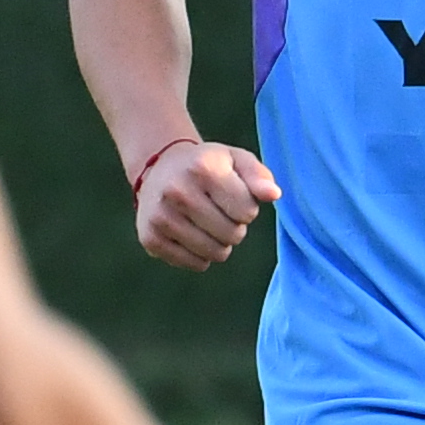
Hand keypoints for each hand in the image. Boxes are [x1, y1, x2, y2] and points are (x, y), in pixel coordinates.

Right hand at [131, 135, 280, 269]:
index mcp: (202, 168)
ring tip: (208, 224)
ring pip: (214, 253)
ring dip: (220, 244)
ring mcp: (160, 216)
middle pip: (232, 235)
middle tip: (221, 213)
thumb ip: (259, 177)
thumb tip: (274, 194)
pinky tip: (192, 235)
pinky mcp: (150, 238)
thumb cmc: (207, 166)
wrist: (159, 168)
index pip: (247, 211)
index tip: (234, 198)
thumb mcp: (236, 160)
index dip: (248, 208)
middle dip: (235, 228)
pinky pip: (195, 264)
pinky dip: (201, 256)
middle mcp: (177, 191)